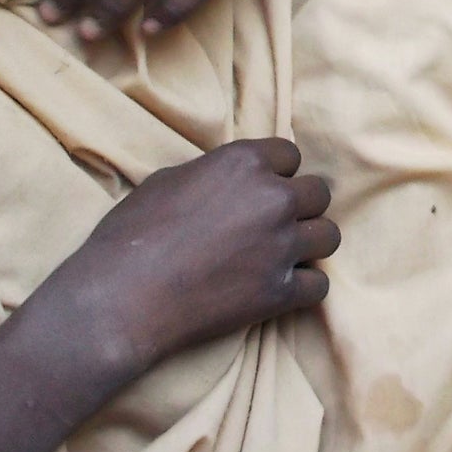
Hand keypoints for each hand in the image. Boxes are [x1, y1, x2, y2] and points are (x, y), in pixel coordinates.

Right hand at [52, 138, 336, 378]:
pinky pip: (319, 286)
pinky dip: (303, 288)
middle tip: (273, 225)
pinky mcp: (281, 292)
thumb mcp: (167, 181)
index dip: (277, 173)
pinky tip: (280, 288)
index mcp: (243, 162)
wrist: (122, 297)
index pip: (290, 154)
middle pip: (318, 194)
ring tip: (281, 256)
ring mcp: (281, 246)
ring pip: (328, 236)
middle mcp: (273, 198)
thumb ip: (212, 174)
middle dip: (299, 207)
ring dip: (308, 245)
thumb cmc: (131, 235)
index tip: (261, 191)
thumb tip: (229, 181)